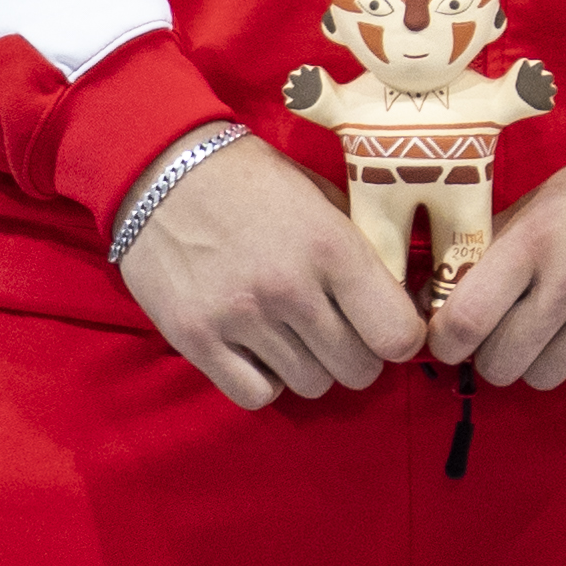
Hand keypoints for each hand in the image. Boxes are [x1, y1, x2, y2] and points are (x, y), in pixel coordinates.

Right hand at [123, 130, 423, 409]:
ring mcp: (240, 318)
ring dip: (310, 366)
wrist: (163, 171)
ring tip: (292, 333)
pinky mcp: (195, 339)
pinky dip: (264, 380)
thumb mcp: (323, 198)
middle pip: (358, 370)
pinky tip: (258, 350)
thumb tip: (402, 300)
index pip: (397, 334)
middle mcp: (289, 289)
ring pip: (311, 385)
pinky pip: (256, 395)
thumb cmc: (253, 181)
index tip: (387, 328)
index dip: (400, 338)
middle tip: (339, 332)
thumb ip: (362, 250)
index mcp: (332, 247)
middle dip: (358, 356)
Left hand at [430, 130, 565, 398]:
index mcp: (534, 239)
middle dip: (496, 355)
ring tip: (562, 329)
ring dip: (543, 361)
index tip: (451, 340)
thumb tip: (435, 297)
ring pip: (545, 378)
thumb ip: (494, 247)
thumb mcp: (544, 200)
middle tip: (511, 333)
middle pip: (501, 363)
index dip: (446, 342)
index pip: (464, 319)